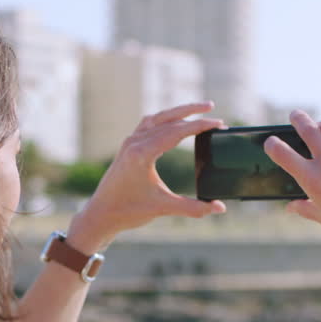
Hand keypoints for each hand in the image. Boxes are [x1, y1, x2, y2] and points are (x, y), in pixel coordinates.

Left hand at [73, 102, 226, 247]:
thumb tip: (220, 208)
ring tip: (197, 109)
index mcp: (142, 154)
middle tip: (212, 106)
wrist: (100, 214)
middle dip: (191, 112)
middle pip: (168, 119)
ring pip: (157, 118)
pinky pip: (148, 124)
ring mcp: (130, 142)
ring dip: (177, 112)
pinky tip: (174, 121)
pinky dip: (164, 119)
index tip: (218, 123)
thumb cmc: (128, 211)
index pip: (176, 132)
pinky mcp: (128, 146)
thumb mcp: (163, 208)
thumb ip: (193, 208)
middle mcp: (134, 143)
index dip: (199, 126)